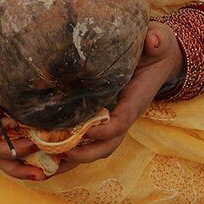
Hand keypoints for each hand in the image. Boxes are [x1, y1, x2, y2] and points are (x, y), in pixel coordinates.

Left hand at [51, 19, 183, 172]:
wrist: (159, 60)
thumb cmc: (156, 51)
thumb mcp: (159, 42)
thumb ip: (158, 40)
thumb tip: (153, 39)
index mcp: (135, 101)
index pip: (121, 122)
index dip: (104, 129)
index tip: (86, 129)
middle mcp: (123, 116)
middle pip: (106, 145)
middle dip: (84, 153)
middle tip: (59, 151)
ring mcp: (112, 120)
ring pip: (94, 148)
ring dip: (71, 159)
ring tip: (44, 163)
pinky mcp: (102, 118)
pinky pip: (86, 140)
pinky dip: (67, 150)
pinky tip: (44, 152)